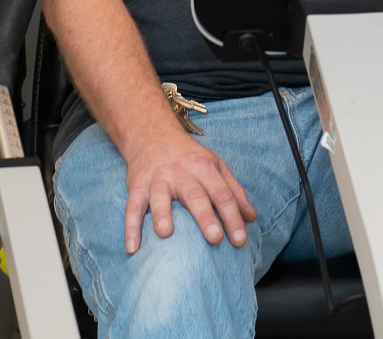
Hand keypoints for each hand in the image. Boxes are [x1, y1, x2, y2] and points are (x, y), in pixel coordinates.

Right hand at [121, 127, 255, 254]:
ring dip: (162, 214)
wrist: (153, 135)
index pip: (222, 193)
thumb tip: (251, 218)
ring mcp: (158, 179)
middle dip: (205, 216)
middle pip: (194, 195)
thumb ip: (234, 192)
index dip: (232, 216)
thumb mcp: (215, 167)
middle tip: (215, 238)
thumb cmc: (189, 157)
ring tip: (166, 234)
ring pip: (159, 197)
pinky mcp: (137, 186)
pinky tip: (132, 247)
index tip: (240, 240)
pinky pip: (132, 207)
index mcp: (204, 168)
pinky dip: (130, 227)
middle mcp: (181, 173)